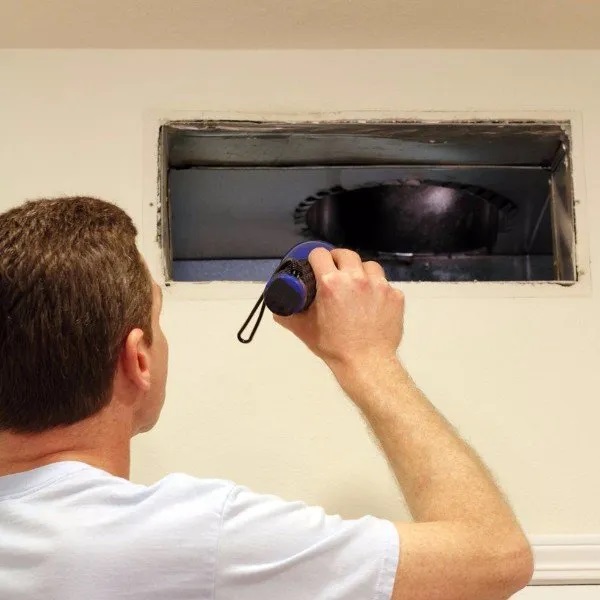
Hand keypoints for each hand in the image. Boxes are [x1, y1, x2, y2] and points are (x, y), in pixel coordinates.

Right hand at [274, 248, 404, 371]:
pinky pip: (385, 284)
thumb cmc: (333, 346)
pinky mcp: (395, 295)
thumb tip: (278, 307)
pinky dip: (377, 290)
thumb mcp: (303, 330)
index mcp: (331, 282)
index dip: (315, 259)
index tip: (315, 266)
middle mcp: (356, 278)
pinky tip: (373, 303)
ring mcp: (379, 285)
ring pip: (368, 265)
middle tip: (335, 273)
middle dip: (337, 260)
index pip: (319, 254)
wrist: (367, 363)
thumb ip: (287, 315)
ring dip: (360, 271)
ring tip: (357, 286)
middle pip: (345, 254)